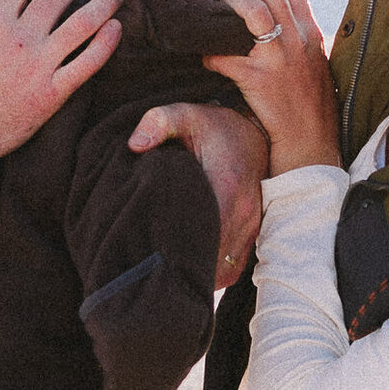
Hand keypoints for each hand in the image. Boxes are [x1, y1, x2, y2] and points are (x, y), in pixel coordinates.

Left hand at [129, 102, 268, 282]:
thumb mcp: (186, 114)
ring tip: (169, 274)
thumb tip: (134, 144)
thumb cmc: (215, 127)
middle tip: (152, 273)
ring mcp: (251, 226)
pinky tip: (191, 268)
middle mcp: (244, 212)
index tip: (152, 257)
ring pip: (225, 269)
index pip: (203, 237)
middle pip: (213, 261)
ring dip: (200, 274)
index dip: (177, 253)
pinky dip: (213, 272)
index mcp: (226, 187)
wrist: (254, 130)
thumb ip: (159, 122)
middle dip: (184, 270)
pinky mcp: (253, 232)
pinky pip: (234, 267)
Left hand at [210, 0, 339, 174]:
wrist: (311, 142)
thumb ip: (300, 36)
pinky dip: (210, 53)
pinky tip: (207, 57)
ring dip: (226, 7)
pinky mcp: (257, 79)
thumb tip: (279, 14)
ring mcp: (278, 58)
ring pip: (247, 12)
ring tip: (216, 15)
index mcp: (311, 33)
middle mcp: (297, 39)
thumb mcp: (315, 62)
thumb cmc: (311, 104)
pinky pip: (223, 54)